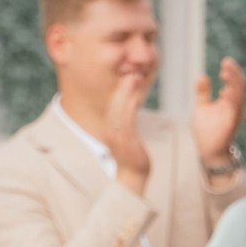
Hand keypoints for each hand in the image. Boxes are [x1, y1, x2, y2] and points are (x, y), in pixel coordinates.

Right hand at [104, 72, 151, 190]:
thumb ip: (126, 121)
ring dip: (126, 92)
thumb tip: (131, 106)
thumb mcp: (127, 135)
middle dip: (122, 87)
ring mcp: (116, 134)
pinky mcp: (124, 139)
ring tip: (133, 78)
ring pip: (119, 108)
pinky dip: (129, 103)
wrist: (132, 176)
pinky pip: (126, 118)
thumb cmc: (132, 156)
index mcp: (110, 126)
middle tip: (130, 71)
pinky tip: (135, 95)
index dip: (119, 90)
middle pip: (114, 103)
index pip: (113, 104)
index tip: (126, 76)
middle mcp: (110, 129)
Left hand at [192, 56, 245, 165]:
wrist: (208, 152)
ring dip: (234, 82)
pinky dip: (232, 99)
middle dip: (235, 73)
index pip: (234, 83)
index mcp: (229, 101)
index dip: (231, 72)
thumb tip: (202, 76)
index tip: (224, 63)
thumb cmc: (207, 132)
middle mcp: (234, 106)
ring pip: (239, 95)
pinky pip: (235, 109)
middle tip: (227, 62)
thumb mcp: (203, 108)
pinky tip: (225, 91)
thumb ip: (203, 93)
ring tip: (226, 71)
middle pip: (240, 85)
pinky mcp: (231, 123)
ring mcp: (234, 114)